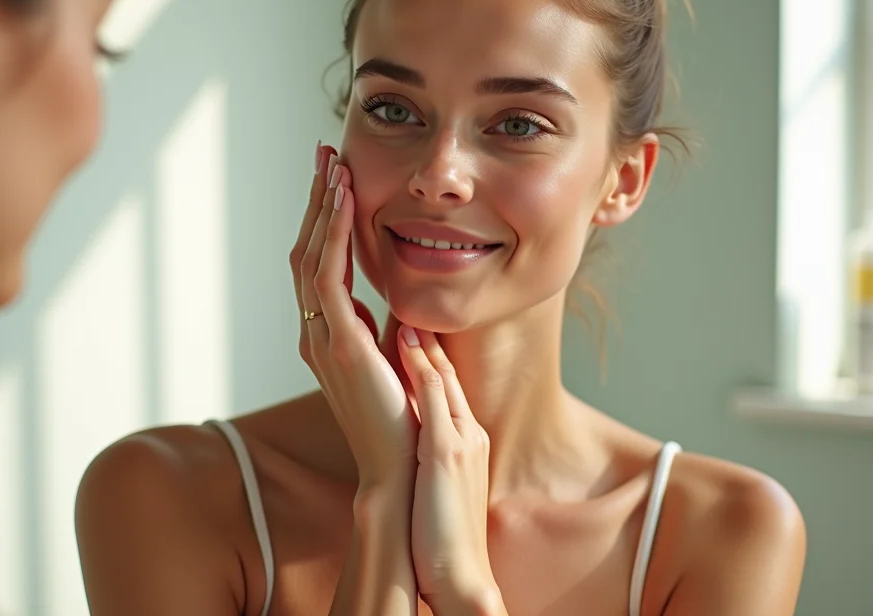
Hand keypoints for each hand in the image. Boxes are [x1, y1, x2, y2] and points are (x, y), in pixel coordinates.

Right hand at [291, 144, 417, 488]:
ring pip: (311, 255)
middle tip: (326, 154)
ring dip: (323, 207)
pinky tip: (346, 200)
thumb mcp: (400, 364)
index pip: (321, 265)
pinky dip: (335, 232)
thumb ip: (395, 334)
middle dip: (318, 201)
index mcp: (330, 336)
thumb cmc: (407, 425)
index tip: (338, 180)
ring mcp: (322, 338)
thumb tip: (406, 308)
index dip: (328, 221)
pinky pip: (328, 275)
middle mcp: (316, 333)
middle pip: (308, 251)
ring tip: (333, 163)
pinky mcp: (339, 344)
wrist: (401, 472)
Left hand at [398, 326, 505, 614]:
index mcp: (464, 440)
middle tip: (409, 297)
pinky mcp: (447, 453)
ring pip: (441, 375)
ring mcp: (460, 440)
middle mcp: (467, 433)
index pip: (444, 385)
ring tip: (405, 302)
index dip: (430, 351)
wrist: (462, 574)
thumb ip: (433, 454)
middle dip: (430, 333)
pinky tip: (405, 339)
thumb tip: (416, 439)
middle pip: (446, 372)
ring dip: (423, 336)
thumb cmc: (443, 535)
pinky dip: (420, 364)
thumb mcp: (441, 483)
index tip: (413, 321)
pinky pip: (433, 398)